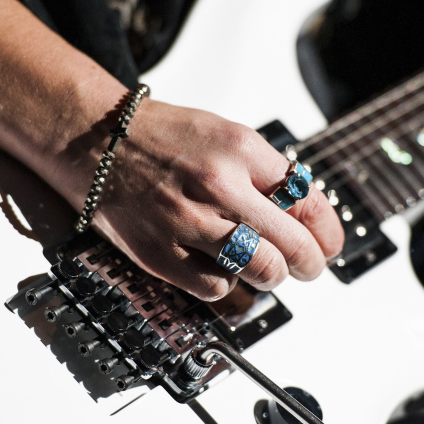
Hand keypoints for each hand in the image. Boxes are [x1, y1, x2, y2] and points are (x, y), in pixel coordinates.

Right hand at [62, 98, 344, 301]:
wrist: (95, 140)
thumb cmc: (161, 138)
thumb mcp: (224, 135)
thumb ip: (265, 172)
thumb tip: (306, 214)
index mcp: (240, 149)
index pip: (307, 199)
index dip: (328, 230)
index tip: (328, 242)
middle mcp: (219, 185)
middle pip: (294, 243)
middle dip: (312, 262)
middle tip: (311, 266)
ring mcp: (190, 222)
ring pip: (263, 270)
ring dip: (275, 276)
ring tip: (271, 271)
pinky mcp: (162, 254)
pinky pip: (217, 288)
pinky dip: (227, 285)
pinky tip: (222, 270)